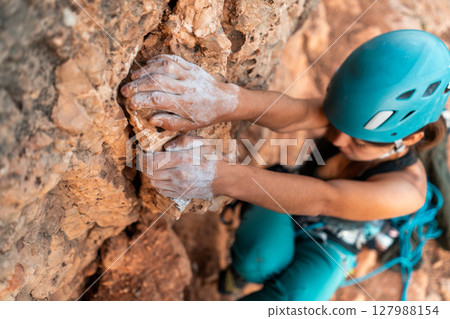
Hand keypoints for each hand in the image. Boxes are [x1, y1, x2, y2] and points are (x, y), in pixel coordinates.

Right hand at [120, 54, 238, 131]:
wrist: (224, 100)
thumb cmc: (205, 116)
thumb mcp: (190, 126)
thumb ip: (170, 123)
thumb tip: (151, 120)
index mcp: (186, 104)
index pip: (159, 99)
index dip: (141, 100)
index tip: (131, 104)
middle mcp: (187, 87)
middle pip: (158, 82)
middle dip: (137, 85)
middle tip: (124, 91)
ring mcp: (189, 74)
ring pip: (164, 67)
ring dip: (145, 71)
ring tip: (132, 77)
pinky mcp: (191, 66)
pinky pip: (172, 59)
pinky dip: (158, 60)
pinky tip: (147, 65)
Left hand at [140, 134, 223, 199]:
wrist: (225, 177)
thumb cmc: (213, 157)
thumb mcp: (199, 142)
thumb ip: (181, 141)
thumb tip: (165, 147)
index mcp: (181, 159)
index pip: (150, 161)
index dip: (141, 157)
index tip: (141, 152)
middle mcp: (178, 175)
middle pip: (149, 173)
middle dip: (144, 165)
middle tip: (146, 158)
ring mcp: (179, 187)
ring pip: (154, 182)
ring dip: (151, 174)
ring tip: (156, 166)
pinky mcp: (181, 195)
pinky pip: (162, 190)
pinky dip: (159, 183)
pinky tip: (165, 176)